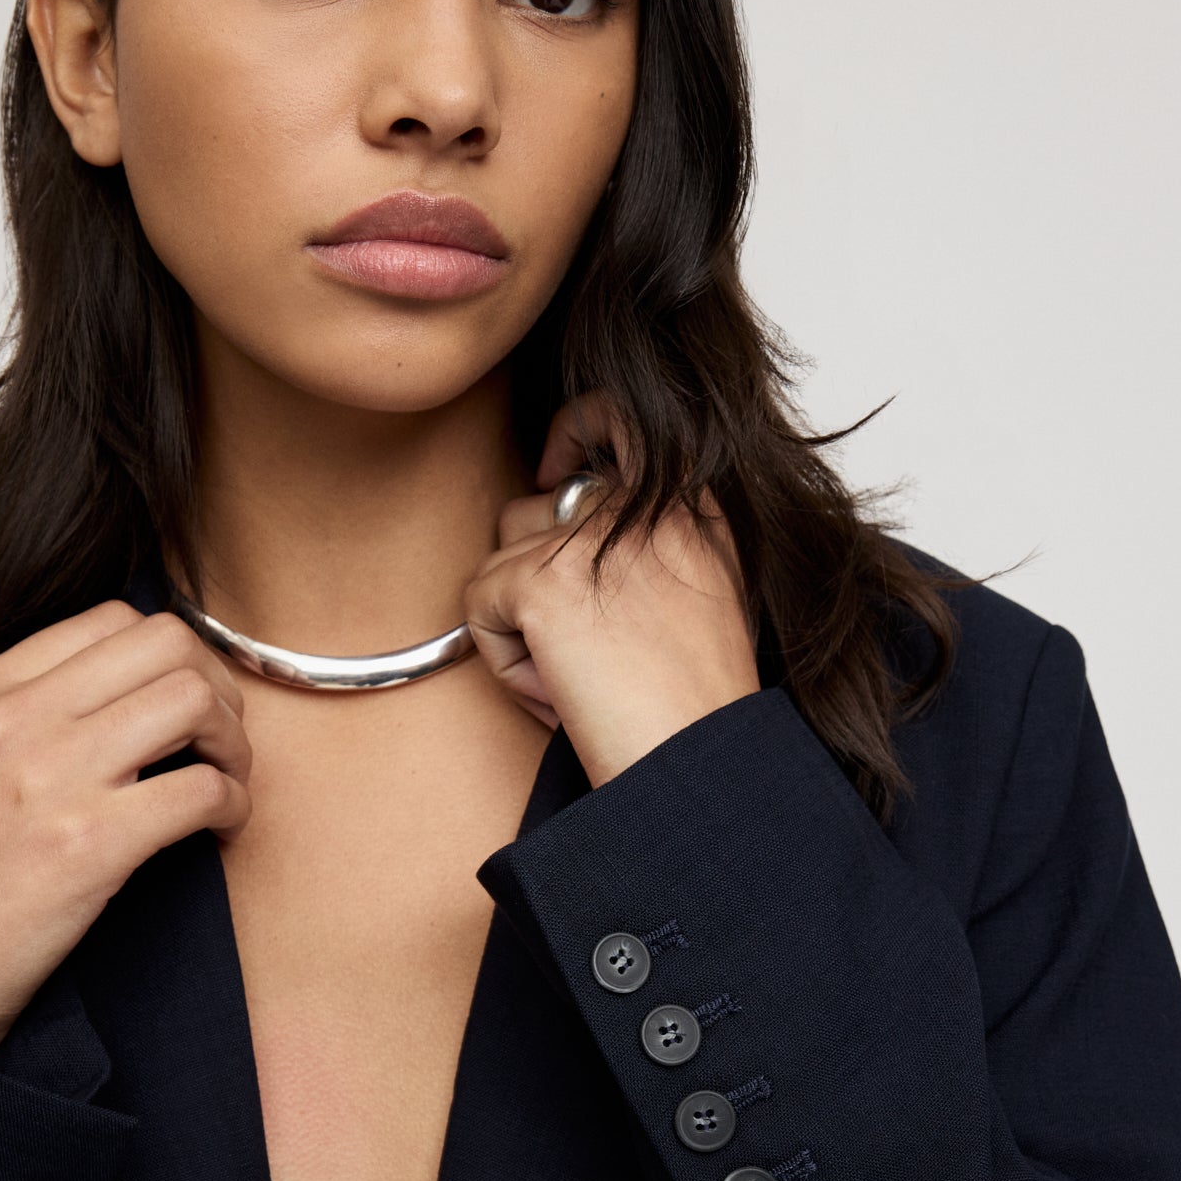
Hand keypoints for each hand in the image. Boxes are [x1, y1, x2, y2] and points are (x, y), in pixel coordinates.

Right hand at [0, 603, 252, 1058]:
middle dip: (216, 685)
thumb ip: (26, 709)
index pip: (112, 619)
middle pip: (165, 643)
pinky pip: (202, 789)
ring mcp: (51, 778)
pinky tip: (221, 825)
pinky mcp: (89, 845)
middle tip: (221, 738)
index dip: (172, 655)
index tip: (186, 701)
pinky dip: (234, 803)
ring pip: (192, 700)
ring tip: (225, 779)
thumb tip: (128, 684)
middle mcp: (14, 720)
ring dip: (233, 740)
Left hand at [464, 392, 760, 786]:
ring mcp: (588, 537)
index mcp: (692, 505)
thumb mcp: (702, 597)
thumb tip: (567, 518)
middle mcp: (643, 503)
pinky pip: (479, 607)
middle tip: (571, 647)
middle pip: (535, 507)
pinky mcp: (538, 580)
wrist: (697, 763)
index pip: (619, 417)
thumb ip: (652, 546)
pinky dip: (504, 662)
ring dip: (521, 625)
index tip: (554, 468)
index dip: (575, 428)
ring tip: (576, 680)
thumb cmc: (699, 709)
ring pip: (501, 561)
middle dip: (532, 576)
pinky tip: (559, 694)